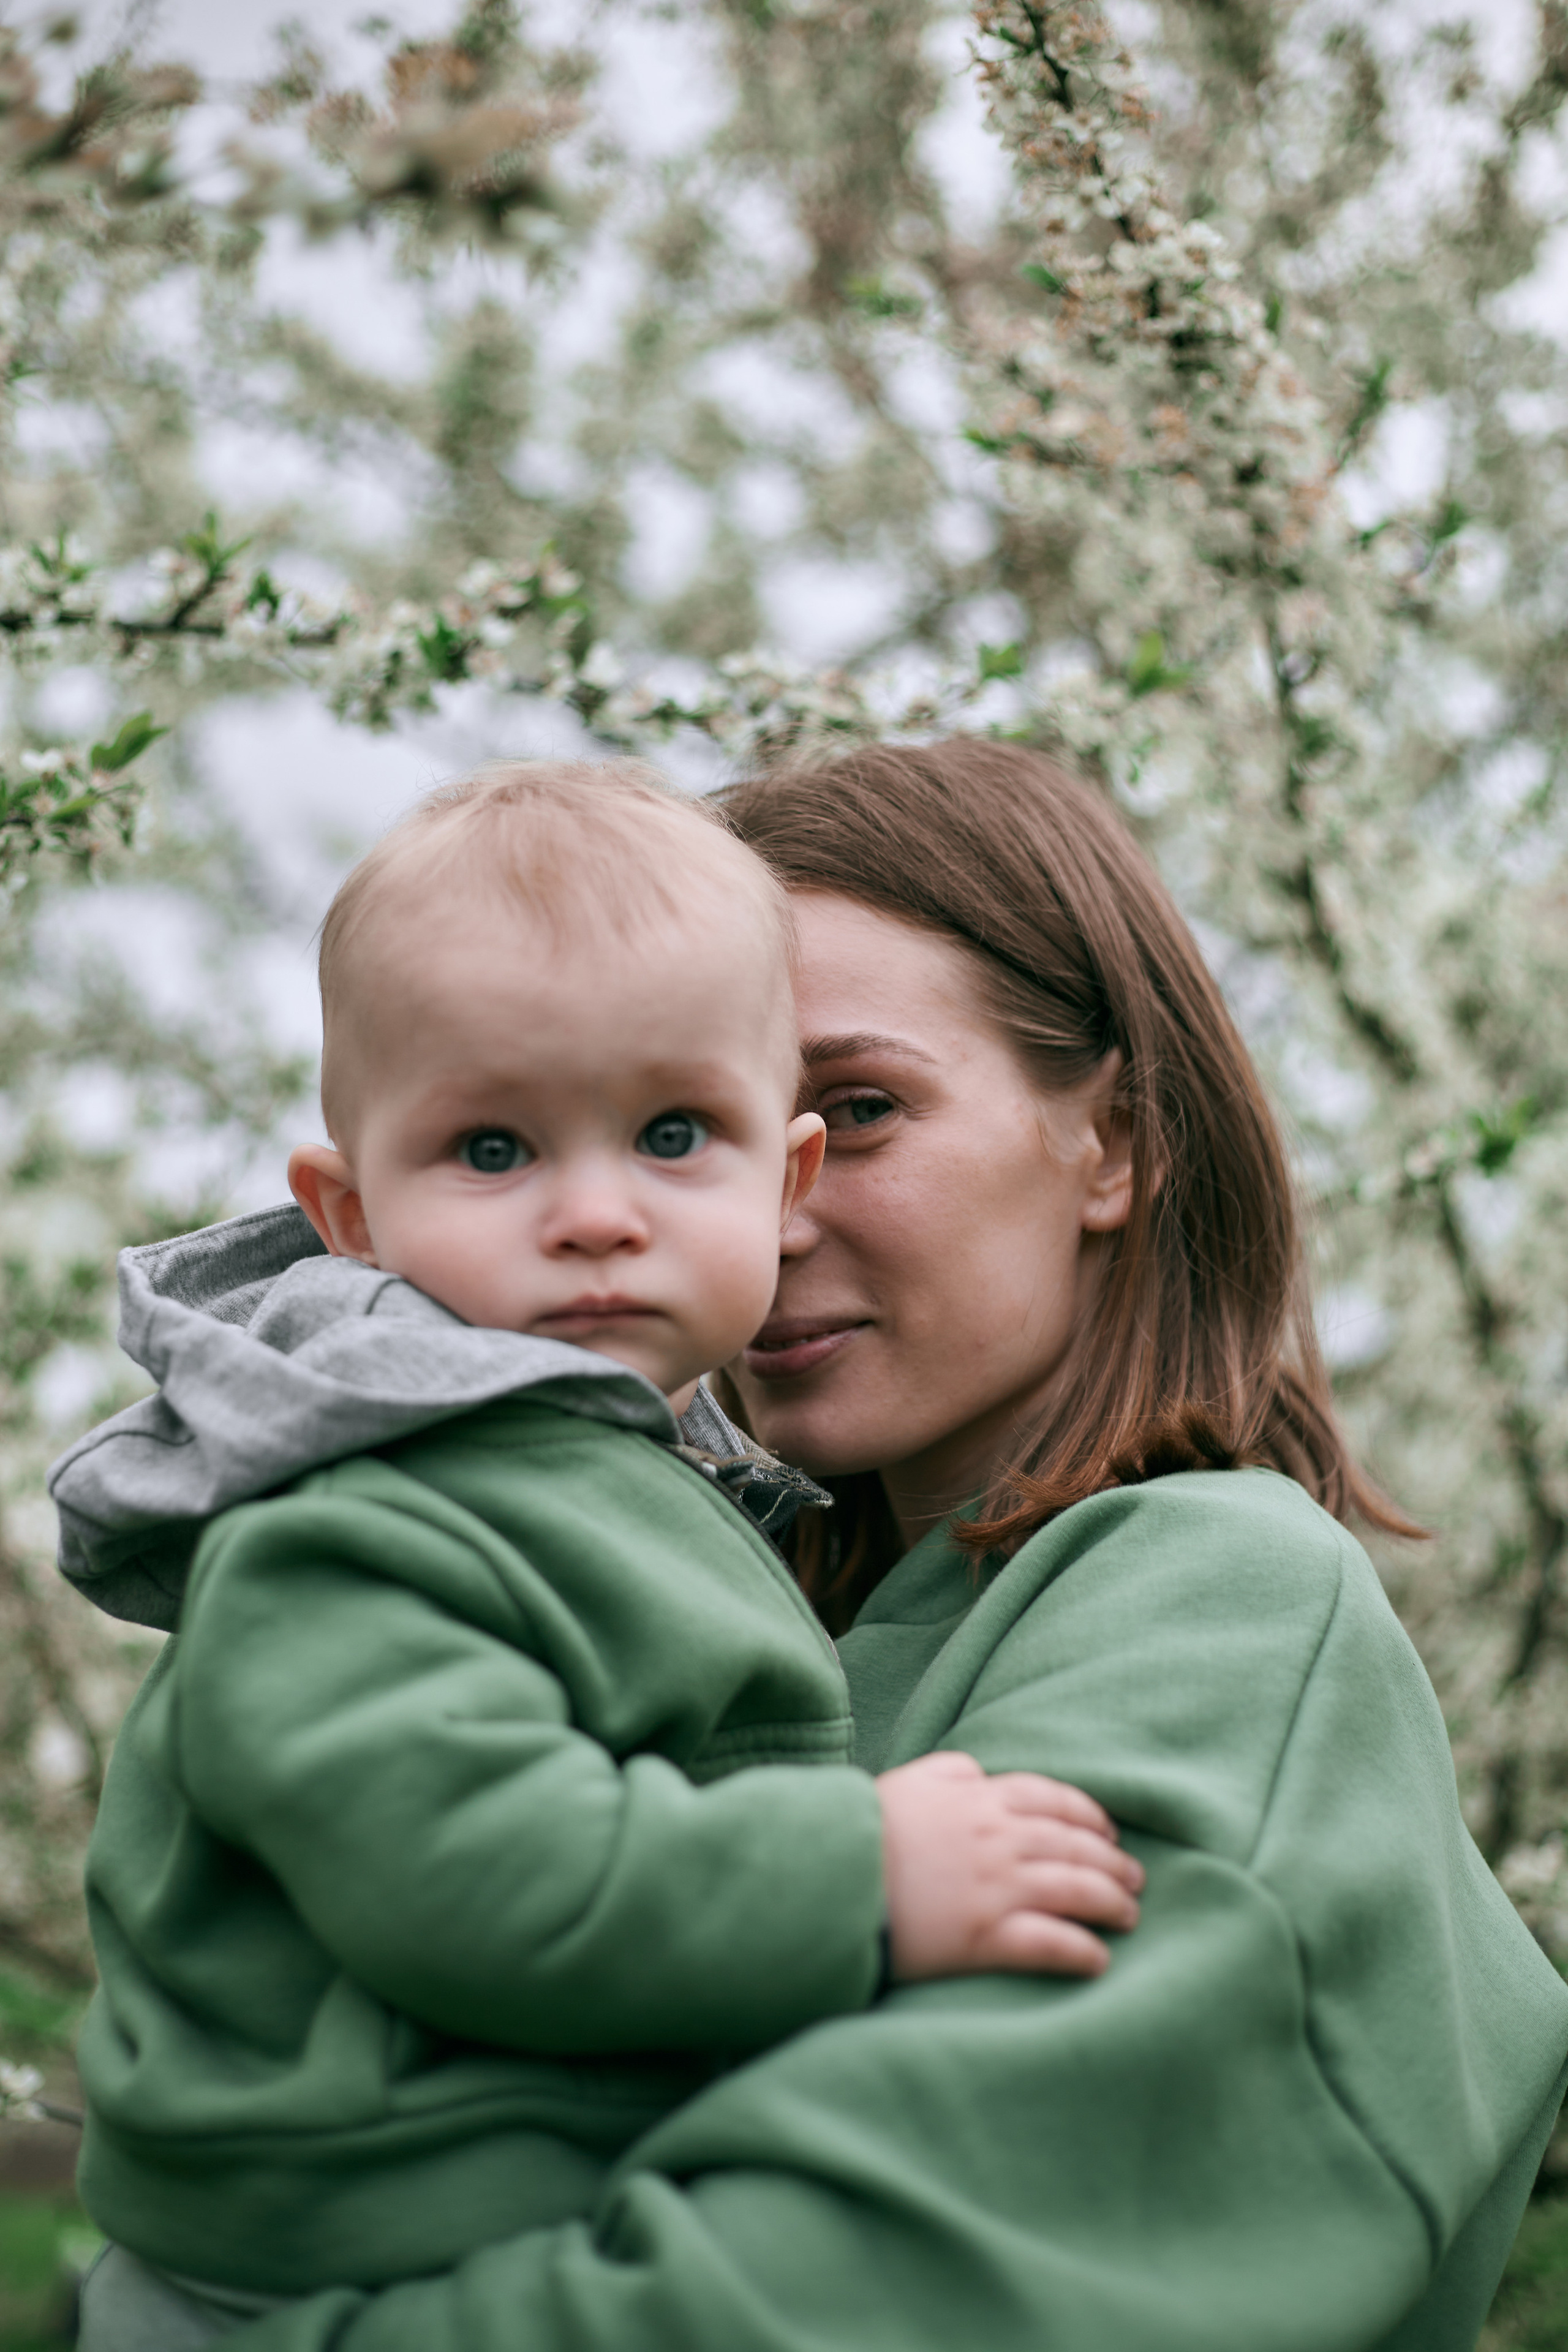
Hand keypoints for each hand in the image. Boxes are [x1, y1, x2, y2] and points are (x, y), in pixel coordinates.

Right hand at [876, 1749, 1142, 1981]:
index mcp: (981, 1799)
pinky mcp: (984, 1938)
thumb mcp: (910, 1782)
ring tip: (1130, 1914)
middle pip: (1075, 1846)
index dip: (1089, 1816)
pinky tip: (1099, 1959)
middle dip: (1113, 1862)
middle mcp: (998, 1840)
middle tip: (1135, 1878)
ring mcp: (994, 1889)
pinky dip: (1080, 1950)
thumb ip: (951, 1771)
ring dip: (1110, 1902)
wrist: (830, 1876)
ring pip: (1074, 1890)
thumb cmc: (865, 1830)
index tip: (1110, 1831)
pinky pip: (1049, 1943)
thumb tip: (980, 1773)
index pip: (1054, 1800)